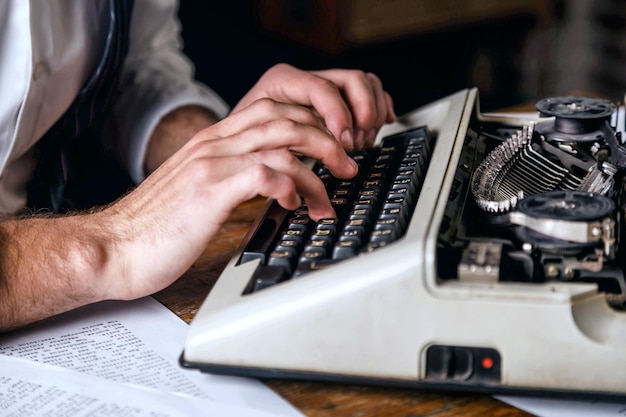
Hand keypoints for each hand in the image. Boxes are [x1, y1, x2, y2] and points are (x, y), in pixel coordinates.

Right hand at [100, 98, 357, 298]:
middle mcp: (214, 144)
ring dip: (318, 166)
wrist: (113, 248)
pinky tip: (296, 205)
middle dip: (326, 138)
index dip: (308, 124)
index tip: (330, 149)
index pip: (271, 111)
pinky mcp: (210, 189)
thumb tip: (272, 187)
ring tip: (331, 194)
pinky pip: (265, 172)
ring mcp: (211, 163)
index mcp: (212, 142)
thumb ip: (231, 179)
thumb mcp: (198, 193)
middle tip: (348, 164)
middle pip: (284, 118)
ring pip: (282, 141)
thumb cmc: (156, 229)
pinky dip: (291, 185)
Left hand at [232, 63, 396, 150]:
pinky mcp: (336, 98)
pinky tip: (381, 124)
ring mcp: (324, 85)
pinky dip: (379, 108)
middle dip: (362, 115)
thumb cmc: (245, 143)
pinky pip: (369, 92)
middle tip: (355, 145)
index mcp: (282, 81)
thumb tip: (318, 166)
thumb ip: (286, 147)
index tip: (345, 144)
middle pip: (352, 81)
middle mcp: (305, 78)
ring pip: (365, 83)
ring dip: (372, 115)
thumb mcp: (257, 143)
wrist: (238, 139)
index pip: (322, 89)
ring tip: (362, 142)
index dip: (339, 116)